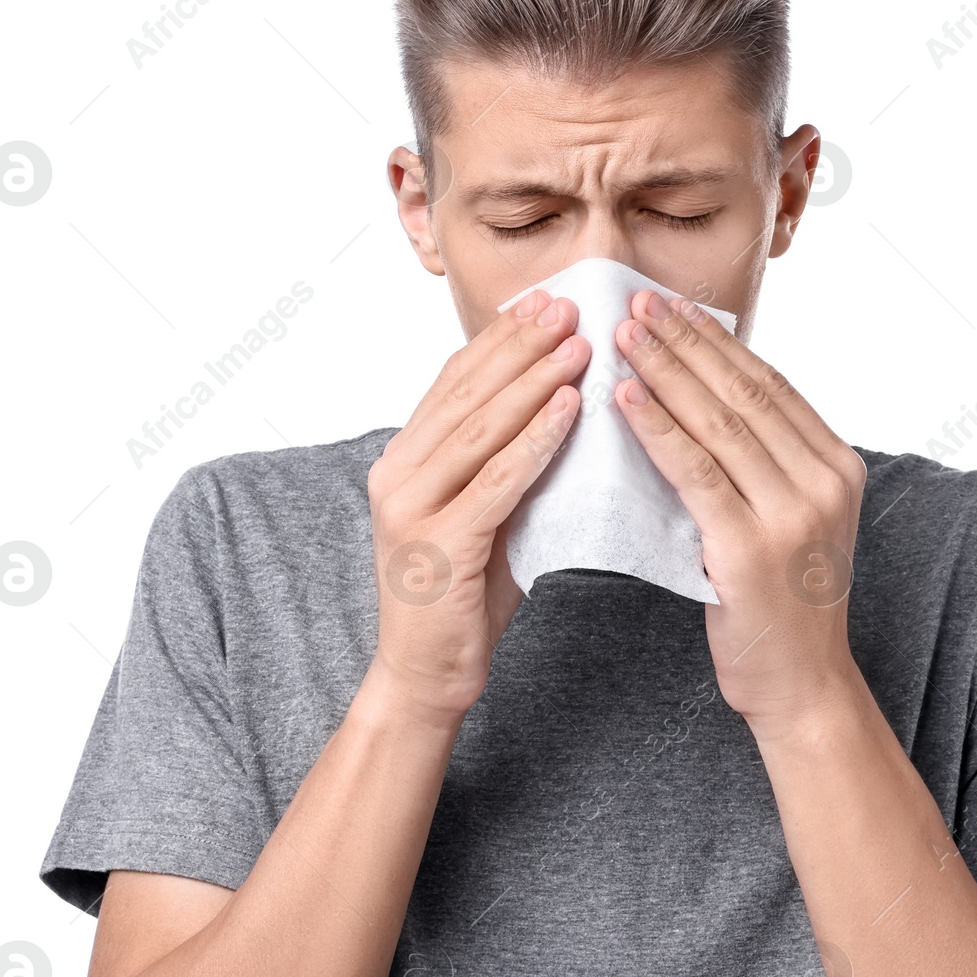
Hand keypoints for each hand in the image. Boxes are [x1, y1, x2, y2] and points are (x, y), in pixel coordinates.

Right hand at [366, 288, 589, 723]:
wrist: (424, 675)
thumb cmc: (463, 594)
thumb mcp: (485, 512)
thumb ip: (504, 462)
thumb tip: (564, 403)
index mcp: (403, 459)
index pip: (455, 381)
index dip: (501, 338)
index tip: (546, 300)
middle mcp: (396, 473)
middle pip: (467, 392)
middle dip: (522, 344)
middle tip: (571, 306)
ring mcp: (411, 508)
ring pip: (481, 428)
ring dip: (534, 381)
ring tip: (579, 345)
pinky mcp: (438, 544)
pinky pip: (496, 481)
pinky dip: (536, 441)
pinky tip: (570, 411)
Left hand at [613, 290, 867, 739]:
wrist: (800, 688)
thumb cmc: (780, 603)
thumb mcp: (788, 519)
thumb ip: (760, 463)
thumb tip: (701, 396)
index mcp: (837, 466)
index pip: (769, 385)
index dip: (716, 342)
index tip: (672, 306)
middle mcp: (824, 482)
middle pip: (743, 393)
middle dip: (684, 342)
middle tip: (637, 302)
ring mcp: (792, 515)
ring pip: (718, 424)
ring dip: (664, 371)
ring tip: (622, 335)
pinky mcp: (751, 550)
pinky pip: (695, 473)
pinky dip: (656, 429)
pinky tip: (626, 398)